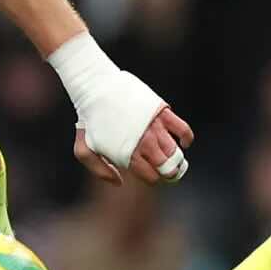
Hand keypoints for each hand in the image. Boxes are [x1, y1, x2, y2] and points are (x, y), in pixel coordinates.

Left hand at [75, 105, 194, 186]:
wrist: (96, 88)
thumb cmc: (89, 119)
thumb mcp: (84, 150)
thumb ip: (100, 171)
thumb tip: (120, 181)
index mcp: (127, 155)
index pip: (151, 177)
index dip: (153, 180)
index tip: (151, 176)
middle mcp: (143, 143)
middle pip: (167, 168)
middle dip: (169, 174)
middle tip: (167, 171)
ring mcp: (154, 127)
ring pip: (175, 152)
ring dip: (177, 159)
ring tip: (173, 159)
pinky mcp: (162, 112)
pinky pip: (183, 129)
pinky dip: (187, 139)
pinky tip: (184, 143)